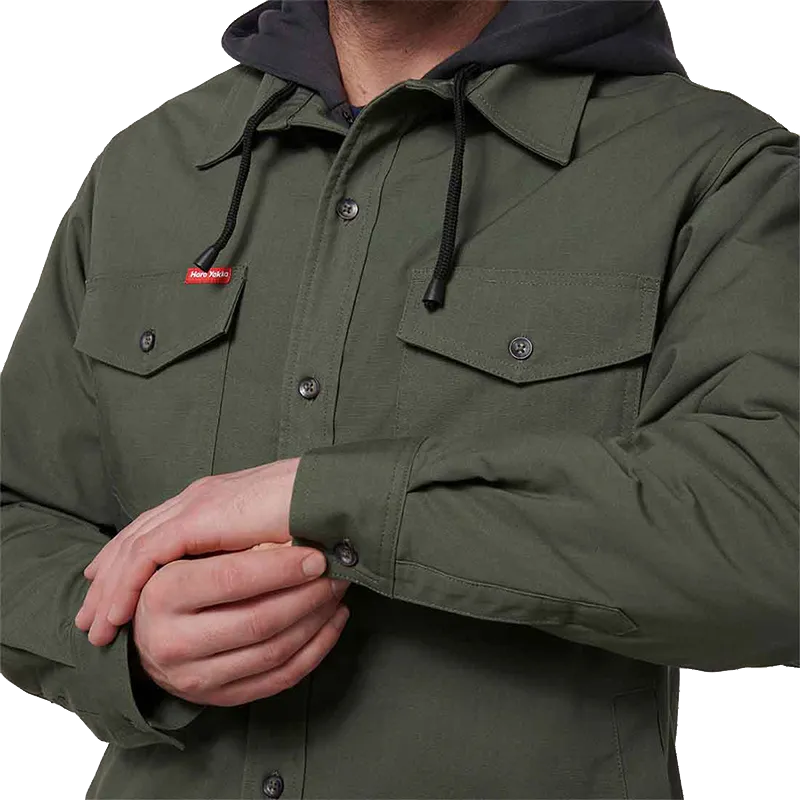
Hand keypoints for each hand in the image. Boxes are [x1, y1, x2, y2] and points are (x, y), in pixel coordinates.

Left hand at [74, 457, 303, 645]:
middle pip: (136, 537)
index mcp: (215, 500)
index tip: (116, 592)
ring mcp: (196, 503)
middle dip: (109, 576)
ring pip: (133, 548)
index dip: (133, 560)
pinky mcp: (199, 515)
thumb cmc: (320, 517)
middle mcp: (198, 497)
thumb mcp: (279, 541)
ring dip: (110, 589)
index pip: (160, 528)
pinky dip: (127, 585)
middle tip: (90, 614)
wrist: (335, 492)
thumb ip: (256, 555)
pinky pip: (147, 555)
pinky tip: (117, 614)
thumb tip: (252, 586)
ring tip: (96, 627)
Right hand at [130, 544, 350, 705]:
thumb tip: (293, 526)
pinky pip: (281, 678)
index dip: (280, 567)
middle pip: (258, 620)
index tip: (315, 555)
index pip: (231, 578)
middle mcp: (171, 641)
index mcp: (161, 593)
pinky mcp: (220, 698)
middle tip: (335, 571)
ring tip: (336, 589)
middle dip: (307, 594)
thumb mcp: (185, 549)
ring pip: (275, 651)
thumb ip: (223, 537)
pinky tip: (332, 619)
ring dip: (317, 618)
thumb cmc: (176, 577)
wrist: (145, 633)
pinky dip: (317, 647)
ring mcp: (195, 677)